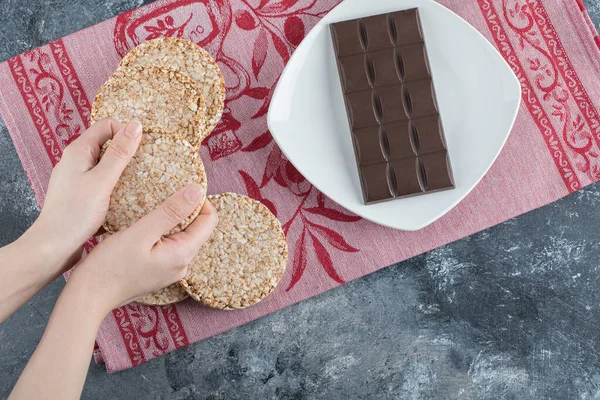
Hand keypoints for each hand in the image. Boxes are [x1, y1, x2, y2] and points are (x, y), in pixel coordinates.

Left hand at [32, 118, 142, 271]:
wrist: (53, 246)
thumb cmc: (75, 214)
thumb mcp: (102, 181)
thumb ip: (119, 153)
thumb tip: (135, 125)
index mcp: (78, 151)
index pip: (107, 125)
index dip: (127, 131)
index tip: (146, 146)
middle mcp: (76, 160)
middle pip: (108, 143)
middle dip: (128, 150)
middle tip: (148, 163)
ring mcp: (78, 176)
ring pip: (106, 163)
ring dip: (124, 169)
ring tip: (141, 180)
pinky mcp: (82, 193)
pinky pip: (103, 179)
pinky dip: (116, 183)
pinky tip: (127, 196)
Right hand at [68, 185, 217, 313]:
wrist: (88, 296)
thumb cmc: (110, 266)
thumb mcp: (140, 232)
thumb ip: (170, 211)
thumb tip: (197, 191)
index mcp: (183, 254)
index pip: (209, 220)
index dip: (199, 200)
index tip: (180, 188)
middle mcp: (182, 264)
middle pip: (197, 228)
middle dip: (185, 209)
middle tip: (162, 194)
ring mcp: (171, 270)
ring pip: (182, 236)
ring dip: (172, 220)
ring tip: (151, 208)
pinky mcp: (158, 271)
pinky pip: (169, 245)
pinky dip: (161, 231)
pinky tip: (144, 226)